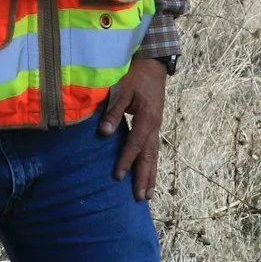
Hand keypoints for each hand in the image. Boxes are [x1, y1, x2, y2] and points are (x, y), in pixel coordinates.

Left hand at [101, 57, 168, 200]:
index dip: (126, 160)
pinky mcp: (154, 125)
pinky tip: (148, 175)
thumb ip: (113, 111)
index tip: (118, 176)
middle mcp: (155, 126)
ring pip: (154, 156)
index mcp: (148, 118)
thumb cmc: (135, 75)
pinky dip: (151, 165)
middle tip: (141, 197)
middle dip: (145, 177)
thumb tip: (103, 133)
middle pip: (149, 156)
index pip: (135, 144)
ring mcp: (156, 127)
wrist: (153, 64)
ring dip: (151, 175)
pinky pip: (153, 150)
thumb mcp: (122, 89)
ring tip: (148, 195)